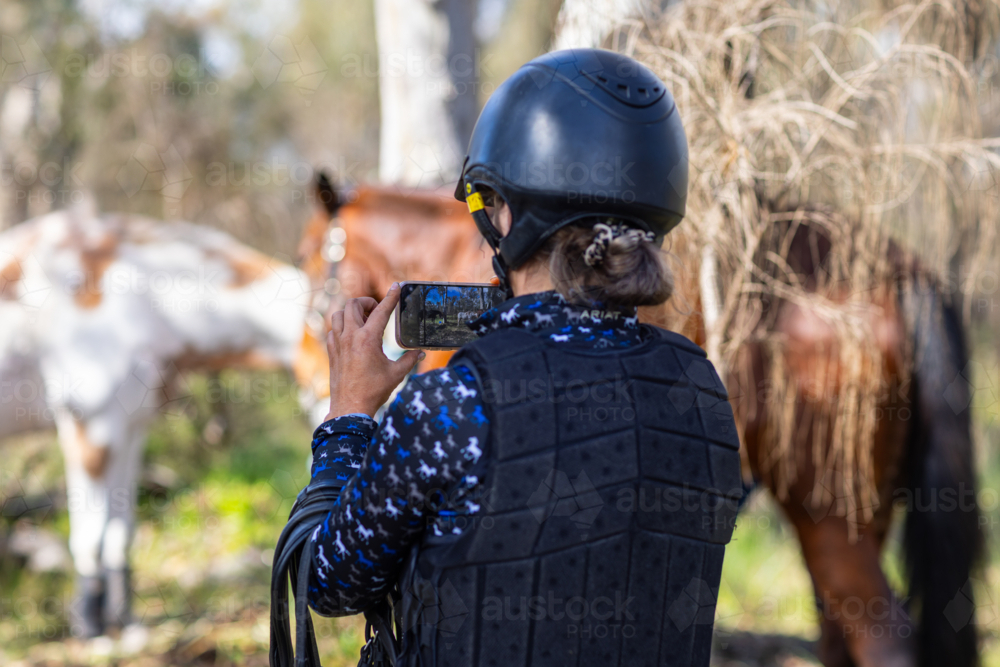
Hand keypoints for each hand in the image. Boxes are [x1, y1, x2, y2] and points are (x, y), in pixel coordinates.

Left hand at [324, 283, 423, 419]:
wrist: (350, 407)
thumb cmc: (374, 391)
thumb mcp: (397, 374)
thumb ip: (410, 360)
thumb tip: (420, 353)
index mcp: (368, 339)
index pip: (381, 311)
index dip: (390, 297)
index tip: (396, 287)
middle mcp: (350, 337)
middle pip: (353, 305)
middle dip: (366, 302)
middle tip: (376, 310)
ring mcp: (338, 343)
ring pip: (338, 314)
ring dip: (351, 312)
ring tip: (363, 320)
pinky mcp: (331, 352)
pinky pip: (333, 330)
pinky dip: (342, 326)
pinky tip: (351, 336)